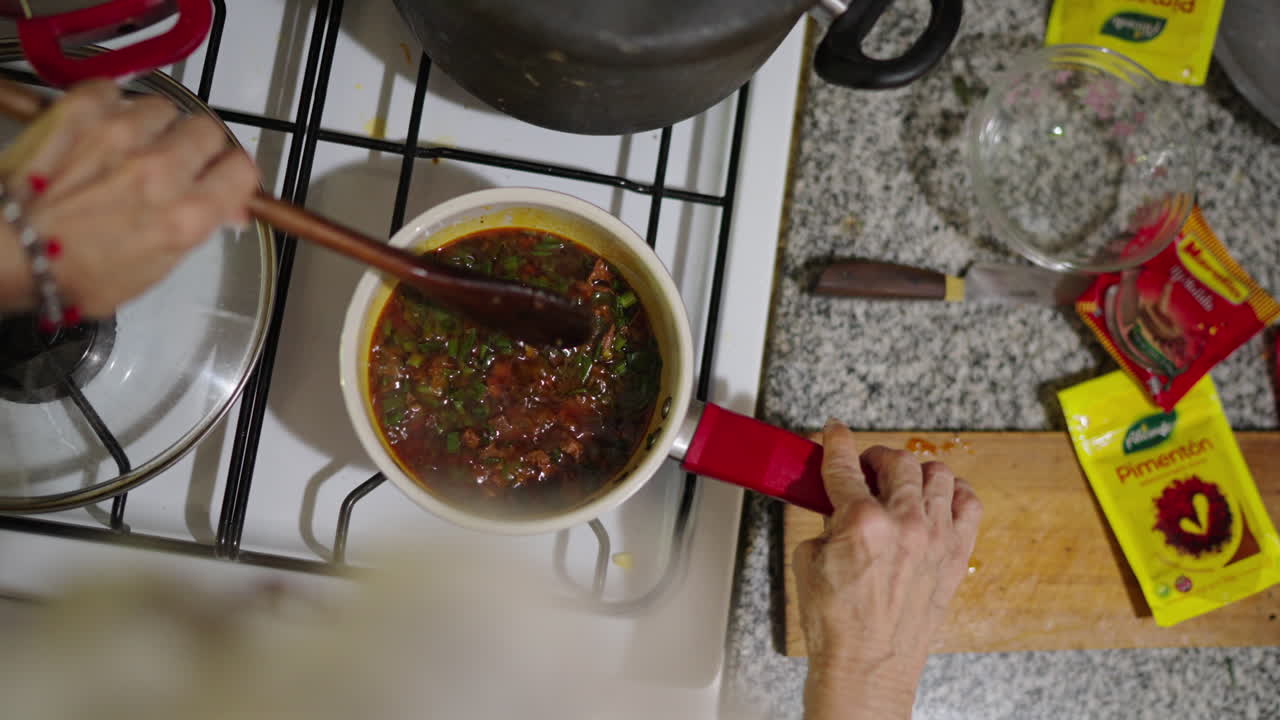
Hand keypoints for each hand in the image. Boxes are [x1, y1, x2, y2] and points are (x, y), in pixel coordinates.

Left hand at [0, 79, 257, 317]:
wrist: (13, 253)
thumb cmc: (83, 274)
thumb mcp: (157, 269)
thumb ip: (198, 229)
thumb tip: (229, 206)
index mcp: (187, 216)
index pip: (242, 169)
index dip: (233, 174)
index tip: (221, 180)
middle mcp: (161, 170)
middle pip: (208, 130)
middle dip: (198, 147)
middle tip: (176, 164)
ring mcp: (121, 134)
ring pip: (165, 108)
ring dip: (155, 126)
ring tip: (132, 147)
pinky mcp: (82, 110)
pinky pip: (115, 91)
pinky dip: (113, 106)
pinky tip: (102, 129)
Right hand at [794, 421, 981, 719]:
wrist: (866, 667)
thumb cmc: (836, 625)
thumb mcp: (808, 561)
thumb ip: (826, 522)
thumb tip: (835, 506)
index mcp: (861, 523)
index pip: (845, 464)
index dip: (836, 441)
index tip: (835, 432)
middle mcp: (905, 525)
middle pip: (898, 461)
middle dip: (876, 455)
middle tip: (864, 464)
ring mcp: (936, 539)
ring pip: (937, 475)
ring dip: (914, 470)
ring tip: (899, 480)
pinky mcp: (955, 557)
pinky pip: (969, 504)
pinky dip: (954, 492)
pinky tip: (937, 497)